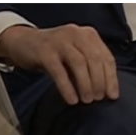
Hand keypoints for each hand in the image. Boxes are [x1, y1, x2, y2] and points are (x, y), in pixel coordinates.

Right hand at [0, 24, 119, 104]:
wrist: (23, 42)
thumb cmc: (54, 52)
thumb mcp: (75, 54)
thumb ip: (90, 66)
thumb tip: (105, 90)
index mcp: (87, 34)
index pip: (106, 56)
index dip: (111, 78)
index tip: (112, 96)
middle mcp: (75, 34)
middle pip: (94, 59)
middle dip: (99, 82)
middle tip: (98, 99)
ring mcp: (60, 41)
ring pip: (79, 63)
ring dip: (86, 84)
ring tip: (87, 100)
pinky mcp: (45, 51)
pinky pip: (59, 71)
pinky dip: (67, 87)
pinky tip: (71, 100)